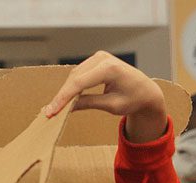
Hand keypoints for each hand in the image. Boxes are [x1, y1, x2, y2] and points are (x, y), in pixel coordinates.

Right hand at [42, 51, 169, 142]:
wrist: (146, 91)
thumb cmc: (133, 99)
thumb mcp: (111, 105)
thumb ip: (88, 103)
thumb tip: (66, 108)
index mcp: (110, 69)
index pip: (79, 84)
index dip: (63, 98)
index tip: (52, 111)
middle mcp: (103, 58)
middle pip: (74, 78)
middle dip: (62, 96)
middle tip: (50, 113)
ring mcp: (99, 57)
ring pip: (74, 75)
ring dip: (65, 91)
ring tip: (55, 108)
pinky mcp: (96, 59)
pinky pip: (79, 73)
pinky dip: (71, 86)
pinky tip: (64, 99)